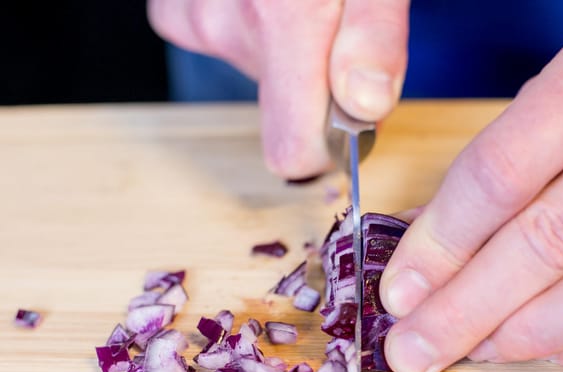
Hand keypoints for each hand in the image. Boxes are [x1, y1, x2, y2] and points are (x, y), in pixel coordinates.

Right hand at [147, 0, 408, 178]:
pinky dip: (248, 26)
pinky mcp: (173, 5)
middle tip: (334, 27)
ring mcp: (193, 12)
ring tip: (298, 0)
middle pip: (280, 107)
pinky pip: (219, 42)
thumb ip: (374, 35)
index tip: (347, 136)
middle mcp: (227, 23)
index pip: (291, 149)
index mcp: (285, 18)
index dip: (323, 151)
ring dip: (282, 49)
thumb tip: (365, 107)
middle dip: (313, 81)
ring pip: (253, 72)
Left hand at [380, 0, 562, 371]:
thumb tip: (435, 244)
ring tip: (481, 350)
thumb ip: (513, 151)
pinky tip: (555, 350)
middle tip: (415, 348)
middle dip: (468, 308)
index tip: (399, 292)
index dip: (440, 245)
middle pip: (554, 238)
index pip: (503, 172)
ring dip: (536, 335)